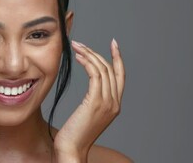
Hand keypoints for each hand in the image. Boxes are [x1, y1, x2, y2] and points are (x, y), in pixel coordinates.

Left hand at [54, 39, 125, 161]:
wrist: (72, 149)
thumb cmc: (74, 134)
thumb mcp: (88, 114)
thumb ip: (93, 101)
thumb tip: (90, 87)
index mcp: (115, 105)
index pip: (120, 76)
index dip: (118, 58)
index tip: (114, 44)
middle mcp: (115, 102)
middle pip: (111, 69)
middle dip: (96, 52)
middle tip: (81, 44)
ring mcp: (107, 102)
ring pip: (102, 69)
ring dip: (89, 54)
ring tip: (76, 47)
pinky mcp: (96, 102)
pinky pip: (95, 75)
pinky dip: (87, 62)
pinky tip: (78, 58)